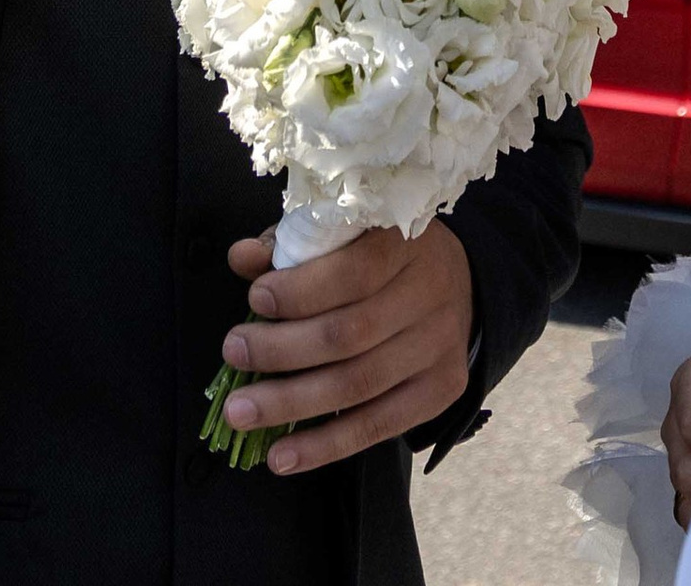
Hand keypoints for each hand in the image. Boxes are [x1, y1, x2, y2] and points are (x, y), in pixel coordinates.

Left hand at [219, 221, 472, 474]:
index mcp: (405, 243)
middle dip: (282, 349)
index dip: (301, 291)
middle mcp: (430, 293)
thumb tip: (242, 258)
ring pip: (359, 384)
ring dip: (291, 404)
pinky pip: (377, 426)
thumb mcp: (346, 235)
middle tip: (233, 353)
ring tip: (240, 412)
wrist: (458, 286)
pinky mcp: (440, 390)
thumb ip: (294, 245)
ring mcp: (439, 346)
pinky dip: (324, 446)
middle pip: (350, 333)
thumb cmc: (384, 257)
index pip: (355, 272)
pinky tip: (280, 455)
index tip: (255, 299)